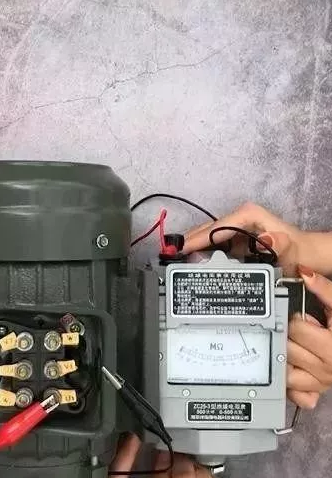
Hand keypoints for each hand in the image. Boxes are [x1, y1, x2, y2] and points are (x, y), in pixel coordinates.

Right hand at [183, 201, 329, 275]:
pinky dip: (202, 252)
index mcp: (248, 215)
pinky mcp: (235, 236)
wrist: (305, 256)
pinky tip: (191, 263)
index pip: (216, 227)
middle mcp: (239, 217)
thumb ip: (281, 245)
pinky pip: (214, 243)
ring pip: (207, 235)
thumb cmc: (298, 252)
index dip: (197, 239)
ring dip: (193, 248)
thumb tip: (267, 237)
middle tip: (170, 258)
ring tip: (175, 261)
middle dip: (189, 243)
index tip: (182, 250)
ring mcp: (236, 226)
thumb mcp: (290, 251)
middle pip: (207, 229)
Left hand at [287, 268, 331, 409]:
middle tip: (297, 330)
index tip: (302, 316)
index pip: (296, 329)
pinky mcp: (316, 392)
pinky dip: (289, 385)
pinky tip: (291, 369)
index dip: (296, 318)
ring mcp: (320, 383)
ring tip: (293, 346)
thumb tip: (304, 273)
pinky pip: (294, 394)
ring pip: (285, 372)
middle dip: (288, 336)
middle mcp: (325, 370)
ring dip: (284, 358)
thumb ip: (324, 290)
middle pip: (286, 349)